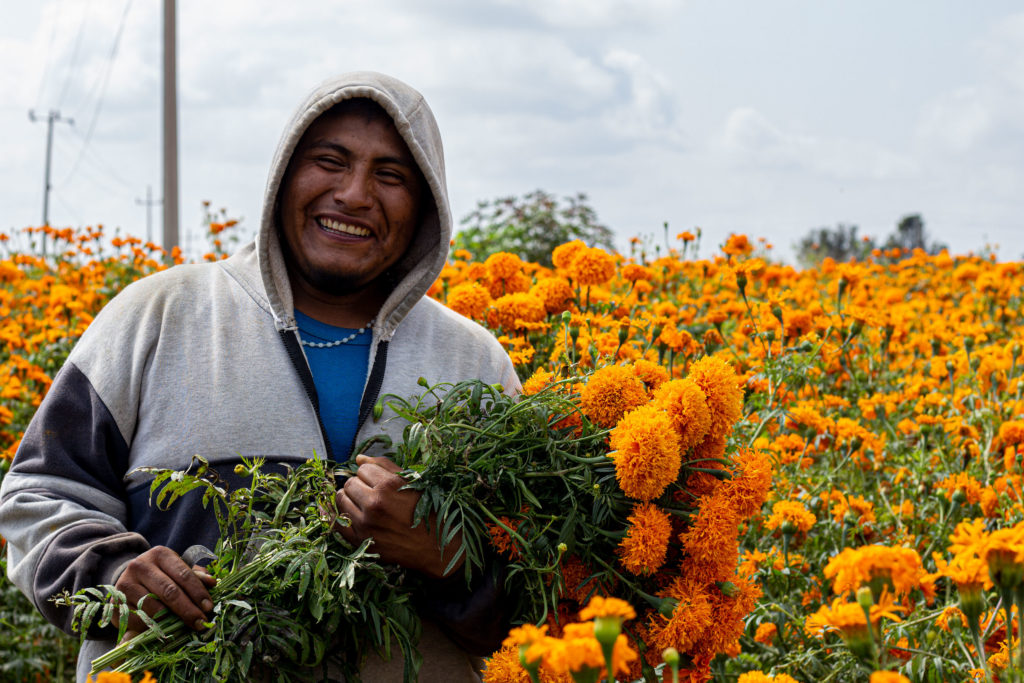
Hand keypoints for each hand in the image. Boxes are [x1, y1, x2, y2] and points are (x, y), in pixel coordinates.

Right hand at [113, 546, 216, 640]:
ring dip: (171, 621)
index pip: (183, 574)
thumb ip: (195, 576)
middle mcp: (140, 566)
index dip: (198, 592)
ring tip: (184, 628)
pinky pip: (139, 620)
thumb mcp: (177, 570)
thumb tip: (213, 583)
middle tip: (201, 623)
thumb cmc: (160, 576)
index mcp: (160, 554)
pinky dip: (153, 628)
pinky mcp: (115, 603)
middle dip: (188, 610)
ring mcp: (125, 584)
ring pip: (154, 608)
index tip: (209, 608)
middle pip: (169, 592)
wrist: (128, 580)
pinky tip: (163, 630)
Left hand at [335, 454, 462, 578]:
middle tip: (372, 494)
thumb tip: (359, 458)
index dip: (371, 474)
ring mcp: (365, 523)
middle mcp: (375, 503)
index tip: (379, 482)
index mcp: (390, 486)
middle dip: (359, 485)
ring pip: (341, 499)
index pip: (364, 469)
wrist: (436, 548)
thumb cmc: (427, 512)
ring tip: (362, 504)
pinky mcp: (361, 541)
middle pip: (350, 483)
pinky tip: (330, 510)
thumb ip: (386, 467)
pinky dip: (330, 515)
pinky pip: (335, 523)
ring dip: (349, 499)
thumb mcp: (413, 483)